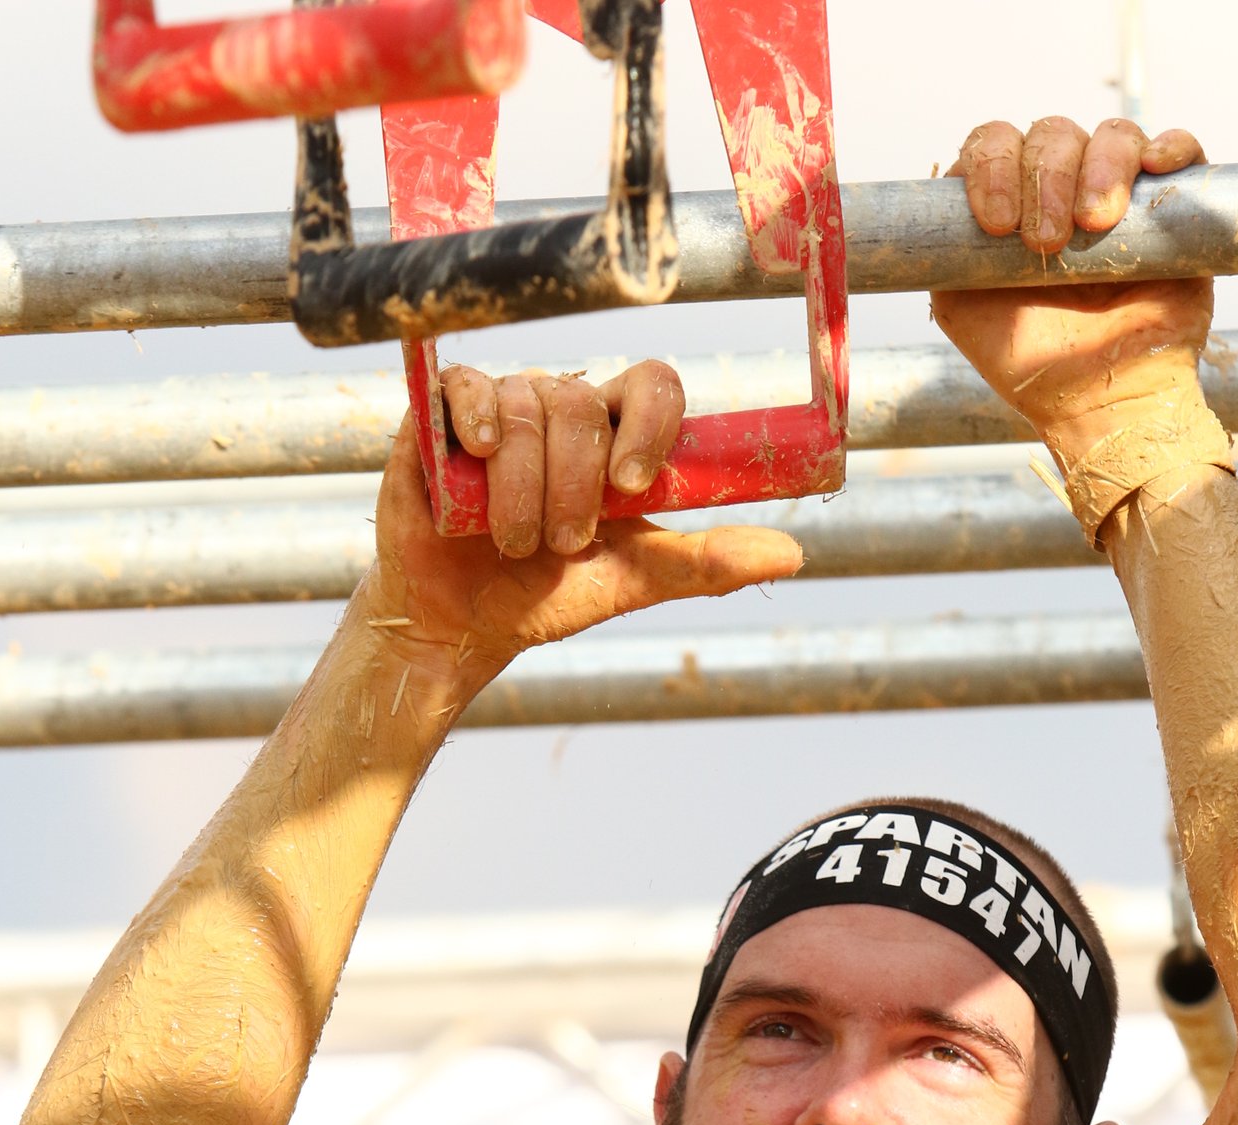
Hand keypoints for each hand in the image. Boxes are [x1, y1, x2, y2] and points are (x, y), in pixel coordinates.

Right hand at [358, 360, 802, 687]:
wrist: (462, 624)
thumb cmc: (545, 596)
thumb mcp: (634, 582)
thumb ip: (706, 562)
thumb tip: (793, 554)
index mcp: (615, 435)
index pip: (652, 386)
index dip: (648, 424)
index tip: (633, 485)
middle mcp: (563, 408)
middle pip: (583, 407)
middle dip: (574, 491)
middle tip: (562, 545)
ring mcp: (504, 404)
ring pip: (527, 408)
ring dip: (521, 493)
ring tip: (510, 540)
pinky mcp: (444, 412)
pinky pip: (467, 387)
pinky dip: (476, 425)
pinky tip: (475, 462)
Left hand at [931, 117, 1213, 467]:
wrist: (1100, 402)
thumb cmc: (1031, 361)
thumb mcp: (961, 306)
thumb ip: (944, 248)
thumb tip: (948, 194)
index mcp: (1012, 203)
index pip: (996, 144)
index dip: (993, 165)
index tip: (996, 223)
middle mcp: (1064, 189)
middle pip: (1051, 134)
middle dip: (1044, 180)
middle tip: (1046, 243)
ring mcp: (1120, 194)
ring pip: (1112, 134)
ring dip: (1100, 166)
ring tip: (1095, 224)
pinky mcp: (1172, 208)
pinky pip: (1180, 150)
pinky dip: (1171, 147)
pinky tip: (1154, 166)